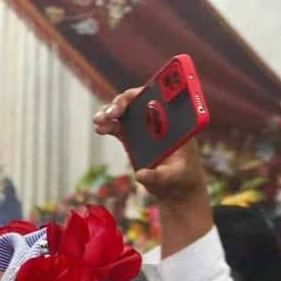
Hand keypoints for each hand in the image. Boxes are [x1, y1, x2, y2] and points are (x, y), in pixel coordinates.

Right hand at [92, 88, 206, 204]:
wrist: (174, 187)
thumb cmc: (181, 178)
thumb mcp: (173, 177)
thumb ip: (158, 176)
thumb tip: (140, 174)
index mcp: (175, 120)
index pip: (162, 97)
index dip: (147, 92)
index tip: (136, 97)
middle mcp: (158, 119)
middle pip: (138, 100)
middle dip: (123, 102)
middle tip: (113, 112)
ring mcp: (143, 127)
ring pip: (124, 112)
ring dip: (110, 112)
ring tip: (99, 120)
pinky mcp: (131, 137)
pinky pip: (117, 126)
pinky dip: (107, 125)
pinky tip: (99, 128)